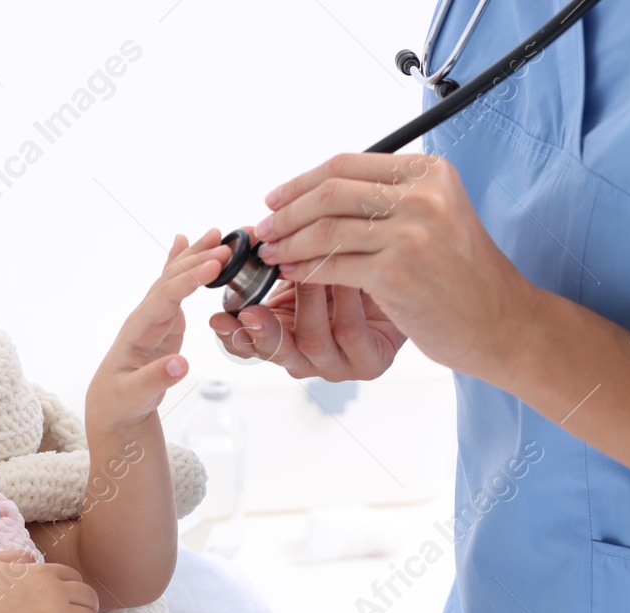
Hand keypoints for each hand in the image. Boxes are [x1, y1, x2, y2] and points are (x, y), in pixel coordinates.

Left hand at [86, 230, 232, 431]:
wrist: (114, 404)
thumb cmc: (121, 401)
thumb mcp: (135, 396)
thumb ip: (156, 379)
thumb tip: (181, 364)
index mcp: (138, 331)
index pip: (165, 298)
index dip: (189, 280)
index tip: (213, 266)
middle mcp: (145, 317)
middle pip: (170, 281)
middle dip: (196, 261)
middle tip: (225, 245)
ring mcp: (155, 317)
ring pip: (174, 280)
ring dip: (193, 256)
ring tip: (214, 234)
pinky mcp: (165, 322)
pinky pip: (176, 289)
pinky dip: (182, 267)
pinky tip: (185, 245)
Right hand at [208, 228, 405, 381]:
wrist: (413, 279)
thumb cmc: (357, 267)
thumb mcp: (311, 262)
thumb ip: (282, 256)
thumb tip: (252, 232)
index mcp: (285, 336)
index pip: (249, 343)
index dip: (231, 334)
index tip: (217, 319)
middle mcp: (308, 356)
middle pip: (277, 352)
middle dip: (261, 330)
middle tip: (251, 312)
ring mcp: (339, 363)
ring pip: (311, 340)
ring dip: (308, 299)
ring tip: (313, 266)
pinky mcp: (370, 362)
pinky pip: (350, 333)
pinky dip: (345, 301)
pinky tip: (351, 274)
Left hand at [237, 151, 540, 382]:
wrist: (500, 321)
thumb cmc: (463, 276)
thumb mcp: (438, 216)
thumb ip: (391, 199)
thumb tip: (325, 192)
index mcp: (429, 172)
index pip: (346, 163)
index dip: (301, 180)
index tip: (276, 197)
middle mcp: (422, 195)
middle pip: (330, 190)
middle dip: (286, 210)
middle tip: (265, 227)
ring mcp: (409, 233)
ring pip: (324, 228)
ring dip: (288, 241)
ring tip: (271, 253)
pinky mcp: (395, 272)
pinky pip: (331, 265)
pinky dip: (304, 269)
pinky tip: (293, 275)